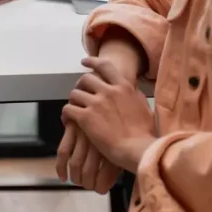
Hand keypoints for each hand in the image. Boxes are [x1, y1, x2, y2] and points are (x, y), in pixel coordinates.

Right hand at [56, 120, 121, 193]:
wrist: (112, 97)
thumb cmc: (123, 124)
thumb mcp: (125, 145)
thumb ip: (115, 166)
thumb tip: (102, 187)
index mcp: (114, 147)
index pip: (104, 177)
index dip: (100, 186)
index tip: (100, 189)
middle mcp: (98, 142)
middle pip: (88, 173)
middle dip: (87, 183)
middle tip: (88, 185)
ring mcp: (84, 134)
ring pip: (75, 164)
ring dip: (76, 177)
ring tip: (78, 181)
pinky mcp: (73, 127)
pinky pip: (63, 150)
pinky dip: (61, 167)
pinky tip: (63, 177)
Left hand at [63, 58, 156, 173]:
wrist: (139, 150)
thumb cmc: (145, 133)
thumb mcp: (144, 107)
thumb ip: (134, 96)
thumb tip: (131, 90)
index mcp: (123, 87)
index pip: (104, 66)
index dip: (92, 62)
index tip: (84, 62)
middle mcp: (108, 91)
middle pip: (85, 79)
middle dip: (80, 85)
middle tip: (80, 94)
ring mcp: (95, 104)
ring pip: (75, 93)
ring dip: (73, 101)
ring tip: (74, 109)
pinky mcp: (85, 118)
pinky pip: (68, 109)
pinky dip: (66, 114)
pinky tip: (68, 121)